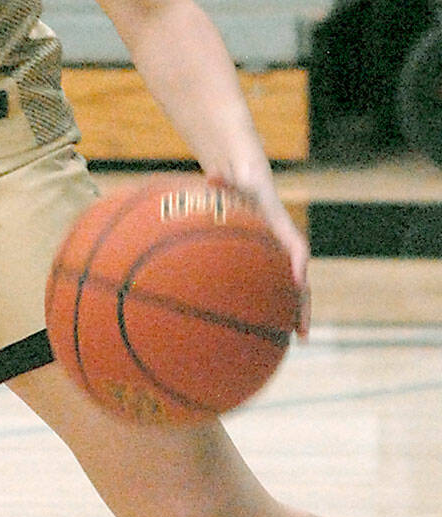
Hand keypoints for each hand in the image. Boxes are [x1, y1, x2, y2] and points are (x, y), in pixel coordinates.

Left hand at [222, 176, 309, 335]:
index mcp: (279, 227)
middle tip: (302, 332)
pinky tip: (263, 331)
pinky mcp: (267, 263)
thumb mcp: (233, 178)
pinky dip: (273, 307)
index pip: (296, 248)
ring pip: (291, 289)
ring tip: (295, 340)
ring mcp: (278, 256)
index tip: (298, 283)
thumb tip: (213, 176)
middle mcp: (283, 246)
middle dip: (302, 305)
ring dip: (294, 312)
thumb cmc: (241, 180)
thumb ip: (225, 180)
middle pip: (300, 280)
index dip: (298, 265)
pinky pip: (273, 287)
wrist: (249, 177)